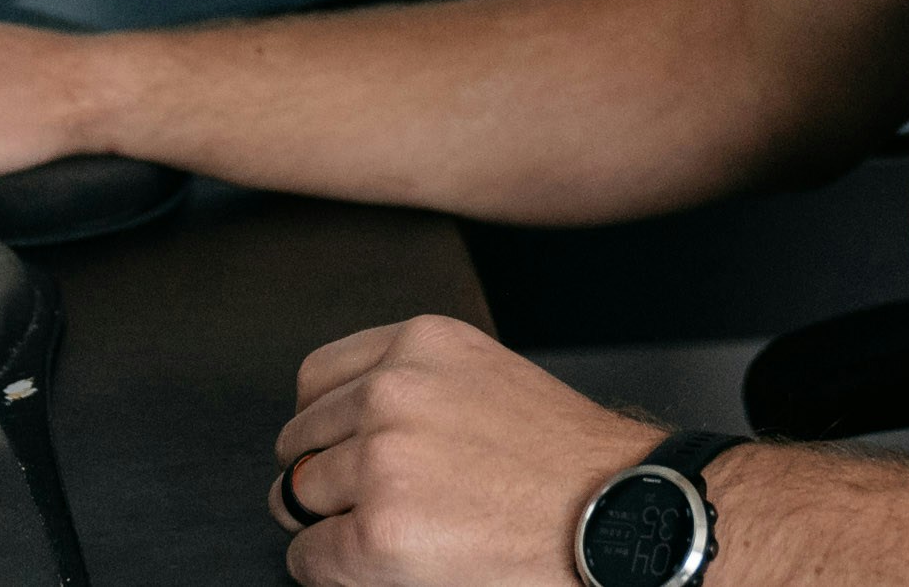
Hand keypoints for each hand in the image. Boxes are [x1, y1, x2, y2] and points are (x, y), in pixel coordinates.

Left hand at [267, 316, 658, 586]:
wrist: (613, 514)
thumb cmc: (563, 459)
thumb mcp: (484, 375)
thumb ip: (417, 382)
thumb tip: (346, 427)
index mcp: (419, 343)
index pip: (316, 379)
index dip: (326, 425)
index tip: (341, 450)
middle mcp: (391, 391)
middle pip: (299, 439)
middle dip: (321, 475)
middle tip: (362, 502)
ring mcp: (381, 462)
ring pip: (294, 496)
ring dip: (324, 522)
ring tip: (376, 533)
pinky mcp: (378, 533)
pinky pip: (308, 557)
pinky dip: (325, 569)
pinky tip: (367, 568)